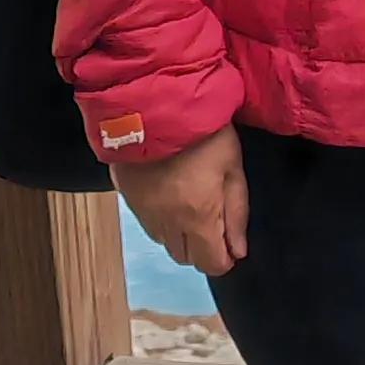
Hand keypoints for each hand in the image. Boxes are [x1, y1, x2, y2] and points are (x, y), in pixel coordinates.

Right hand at [114, 124, 248, 275]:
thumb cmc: (203, 130)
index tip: (229, 238)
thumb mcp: (232, 166)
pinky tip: (167, 188)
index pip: (212, 264)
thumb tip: (238, 251)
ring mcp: (142, 210)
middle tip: (211, 215)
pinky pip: (146, 220)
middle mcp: (167, 222)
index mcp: (198, 218)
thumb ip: (237, 212)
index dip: (224, 257)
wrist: (154, 99)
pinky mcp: (126, 194)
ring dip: (179, 232)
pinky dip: (159, 216)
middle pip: (185, 257)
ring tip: (188, 199)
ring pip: (164, 241)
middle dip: (201, 245)